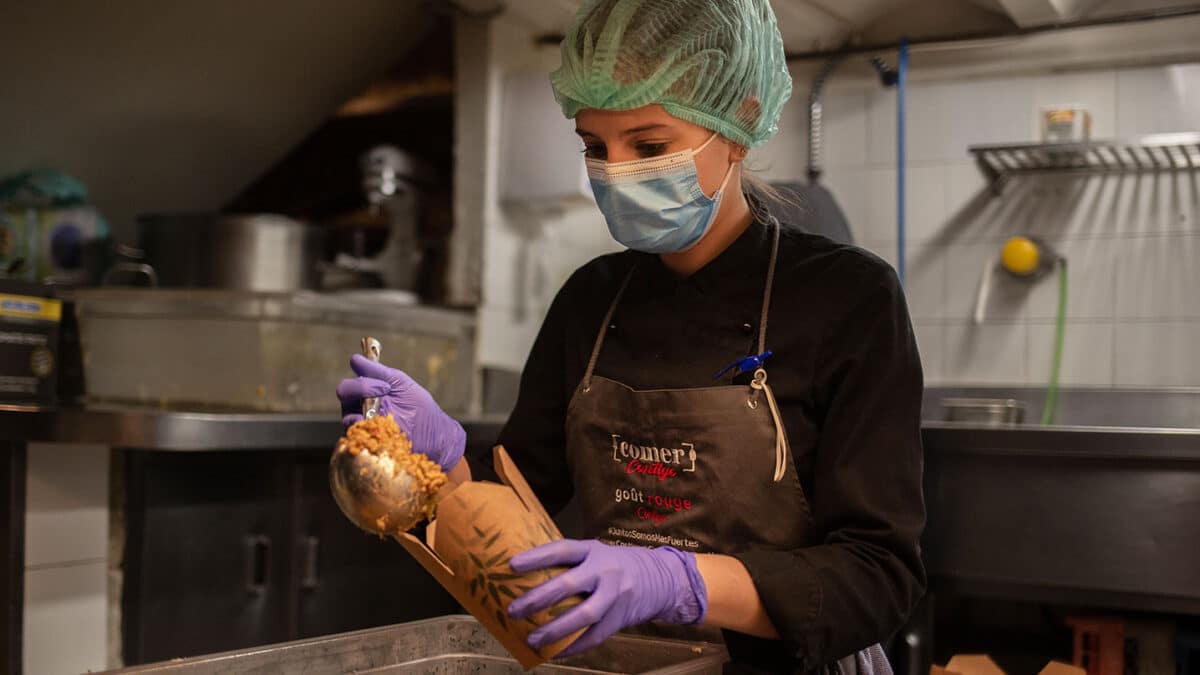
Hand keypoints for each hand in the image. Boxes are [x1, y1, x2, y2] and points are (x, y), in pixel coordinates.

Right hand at [336, 354, 465, 471]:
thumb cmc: (419, 408)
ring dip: (366, 413)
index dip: (363, 382)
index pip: (348, 386)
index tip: (385, 385)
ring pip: (348, 418)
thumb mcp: (400, 383)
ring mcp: (364, 429)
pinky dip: (369, 432)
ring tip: (388, 416)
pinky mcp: (370, 444)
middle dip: (361, 389)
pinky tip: (384, 430)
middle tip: (384, 393)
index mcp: (366, 394)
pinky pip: (359, 438)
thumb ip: (378, 372)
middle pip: (344, 396)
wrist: (434, 435)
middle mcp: (359, 411)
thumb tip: (355, 359)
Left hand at [506, 540, 706, 656]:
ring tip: (532, 639)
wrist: (659, 578)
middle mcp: (604, 571)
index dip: (537, 557)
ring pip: (583, 615)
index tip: (512, 565)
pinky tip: (553, 654)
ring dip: (555, 630)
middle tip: (513, 610)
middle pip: (569, 584)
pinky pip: (594, 636)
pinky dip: (572, 647)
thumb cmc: (614, 565)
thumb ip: (569, 564)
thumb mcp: (595, 553)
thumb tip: (526, 578)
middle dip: (538, 599)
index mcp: (593, 551)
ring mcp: (614, 595)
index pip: (562, 550)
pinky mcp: (620, 618)